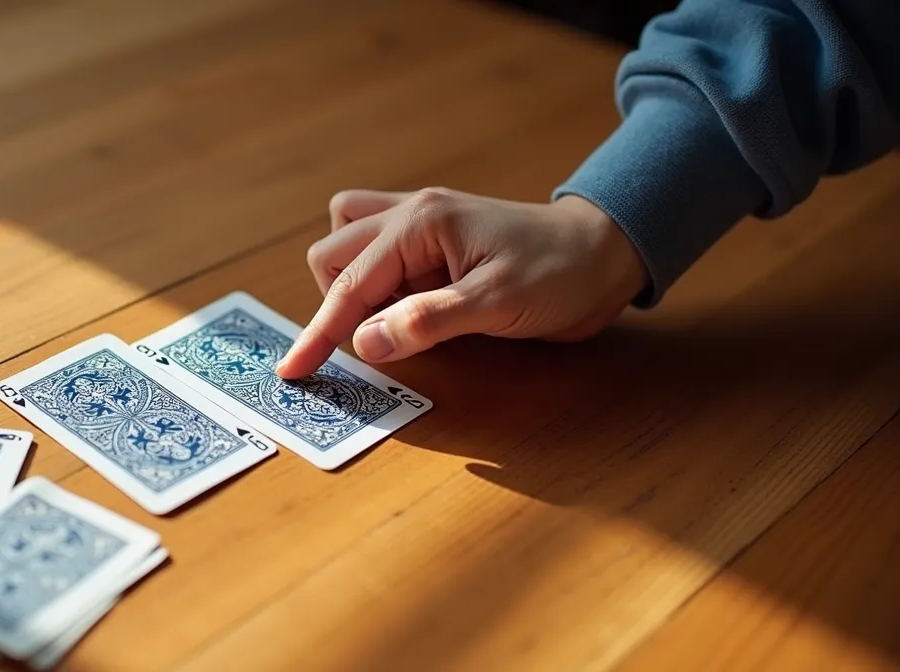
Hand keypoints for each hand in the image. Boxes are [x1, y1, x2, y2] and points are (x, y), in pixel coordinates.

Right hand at [274, 187, 647, 378]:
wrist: (606, 252)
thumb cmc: (561, 273)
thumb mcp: (498, 304)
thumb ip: (428, 321)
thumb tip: (364, 341)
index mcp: (421, 224)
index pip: (351, 284)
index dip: (319, 332)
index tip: (293, 371)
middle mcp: (411, 213)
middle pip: (333, 253)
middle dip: (339, 303)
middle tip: (381, 340)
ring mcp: (421, 221)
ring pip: (347, 239)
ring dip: (352, 282)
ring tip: (393, 316)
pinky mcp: (433, 238)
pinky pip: (376, 245)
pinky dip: (373, 276)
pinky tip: (405, 302)